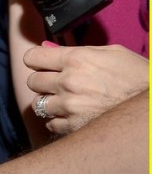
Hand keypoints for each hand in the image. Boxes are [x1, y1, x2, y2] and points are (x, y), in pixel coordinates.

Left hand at [25, 42, 149, 134]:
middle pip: (32, 81)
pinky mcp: (73, 126)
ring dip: (49, 102)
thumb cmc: (138, 77)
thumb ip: (77, 50)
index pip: (33, 57)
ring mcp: (69, 106)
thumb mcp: (113, 53)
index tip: (40, 63)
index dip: (35, 59)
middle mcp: (69, 82)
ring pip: (38, 104)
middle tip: (57, 83)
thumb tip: (47, 47)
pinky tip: (72, 115)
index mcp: (77, 59)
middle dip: (42, 81)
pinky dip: (57, 120)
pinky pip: (50, 123)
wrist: (150, 107)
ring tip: (66, 101)